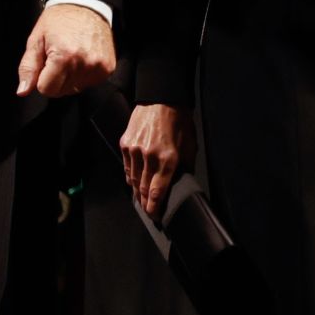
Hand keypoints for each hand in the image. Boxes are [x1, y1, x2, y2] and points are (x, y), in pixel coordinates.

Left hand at [17, 3, 114, 96]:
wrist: (86, 4)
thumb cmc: (60, 19)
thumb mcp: (36, 40)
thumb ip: (28, 68)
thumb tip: (23, 90)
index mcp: (64, 57)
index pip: (47, 89)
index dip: (42, 78)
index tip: (46, 63)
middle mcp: (84, 63)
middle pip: (62, 91)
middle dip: (56, 78)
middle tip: (58, 57)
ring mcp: (98, 66)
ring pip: (76, 89)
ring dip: (71, 77)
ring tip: (72, 56)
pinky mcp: (108, 67)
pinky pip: (90, 83)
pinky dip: (84, 74)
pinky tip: (83, 58)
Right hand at [122, 102, 195, 217]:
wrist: (162, 98)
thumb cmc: (179, 120)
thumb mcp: (190, 144)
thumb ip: (186, 166)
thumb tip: (184, 182)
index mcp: (167, 159)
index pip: (157, 192)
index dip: (155, 208)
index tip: (156, 217)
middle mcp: (149, 157)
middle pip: (142, 189)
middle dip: (146, 203)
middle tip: (149, 212)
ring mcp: (134, 151)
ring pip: (132, 180)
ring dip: (137, 191)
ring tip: (142, 199)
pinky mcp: (125, 144)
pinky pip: (127, 167)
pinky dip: (131, 176)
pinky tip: (135, 181)